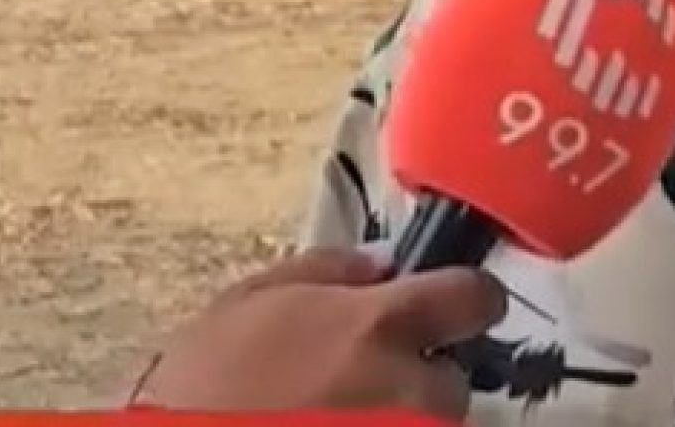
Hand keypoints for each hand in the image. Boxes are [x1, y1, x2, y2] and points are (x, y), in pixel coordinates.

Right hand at [130, 247, 506, 419]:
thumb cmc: (199, 384)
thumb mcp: (250, 300)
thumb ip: (328, 270)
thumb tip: (383, 263)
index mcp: (378, 326)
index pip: (475, 298)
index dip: (471, 300)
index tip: (457, 305)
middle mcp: (402, 390)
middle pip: (453, 384)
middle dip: (422, 383)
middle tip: (370, 385)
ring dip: (400, 422)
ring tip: (340, 415)